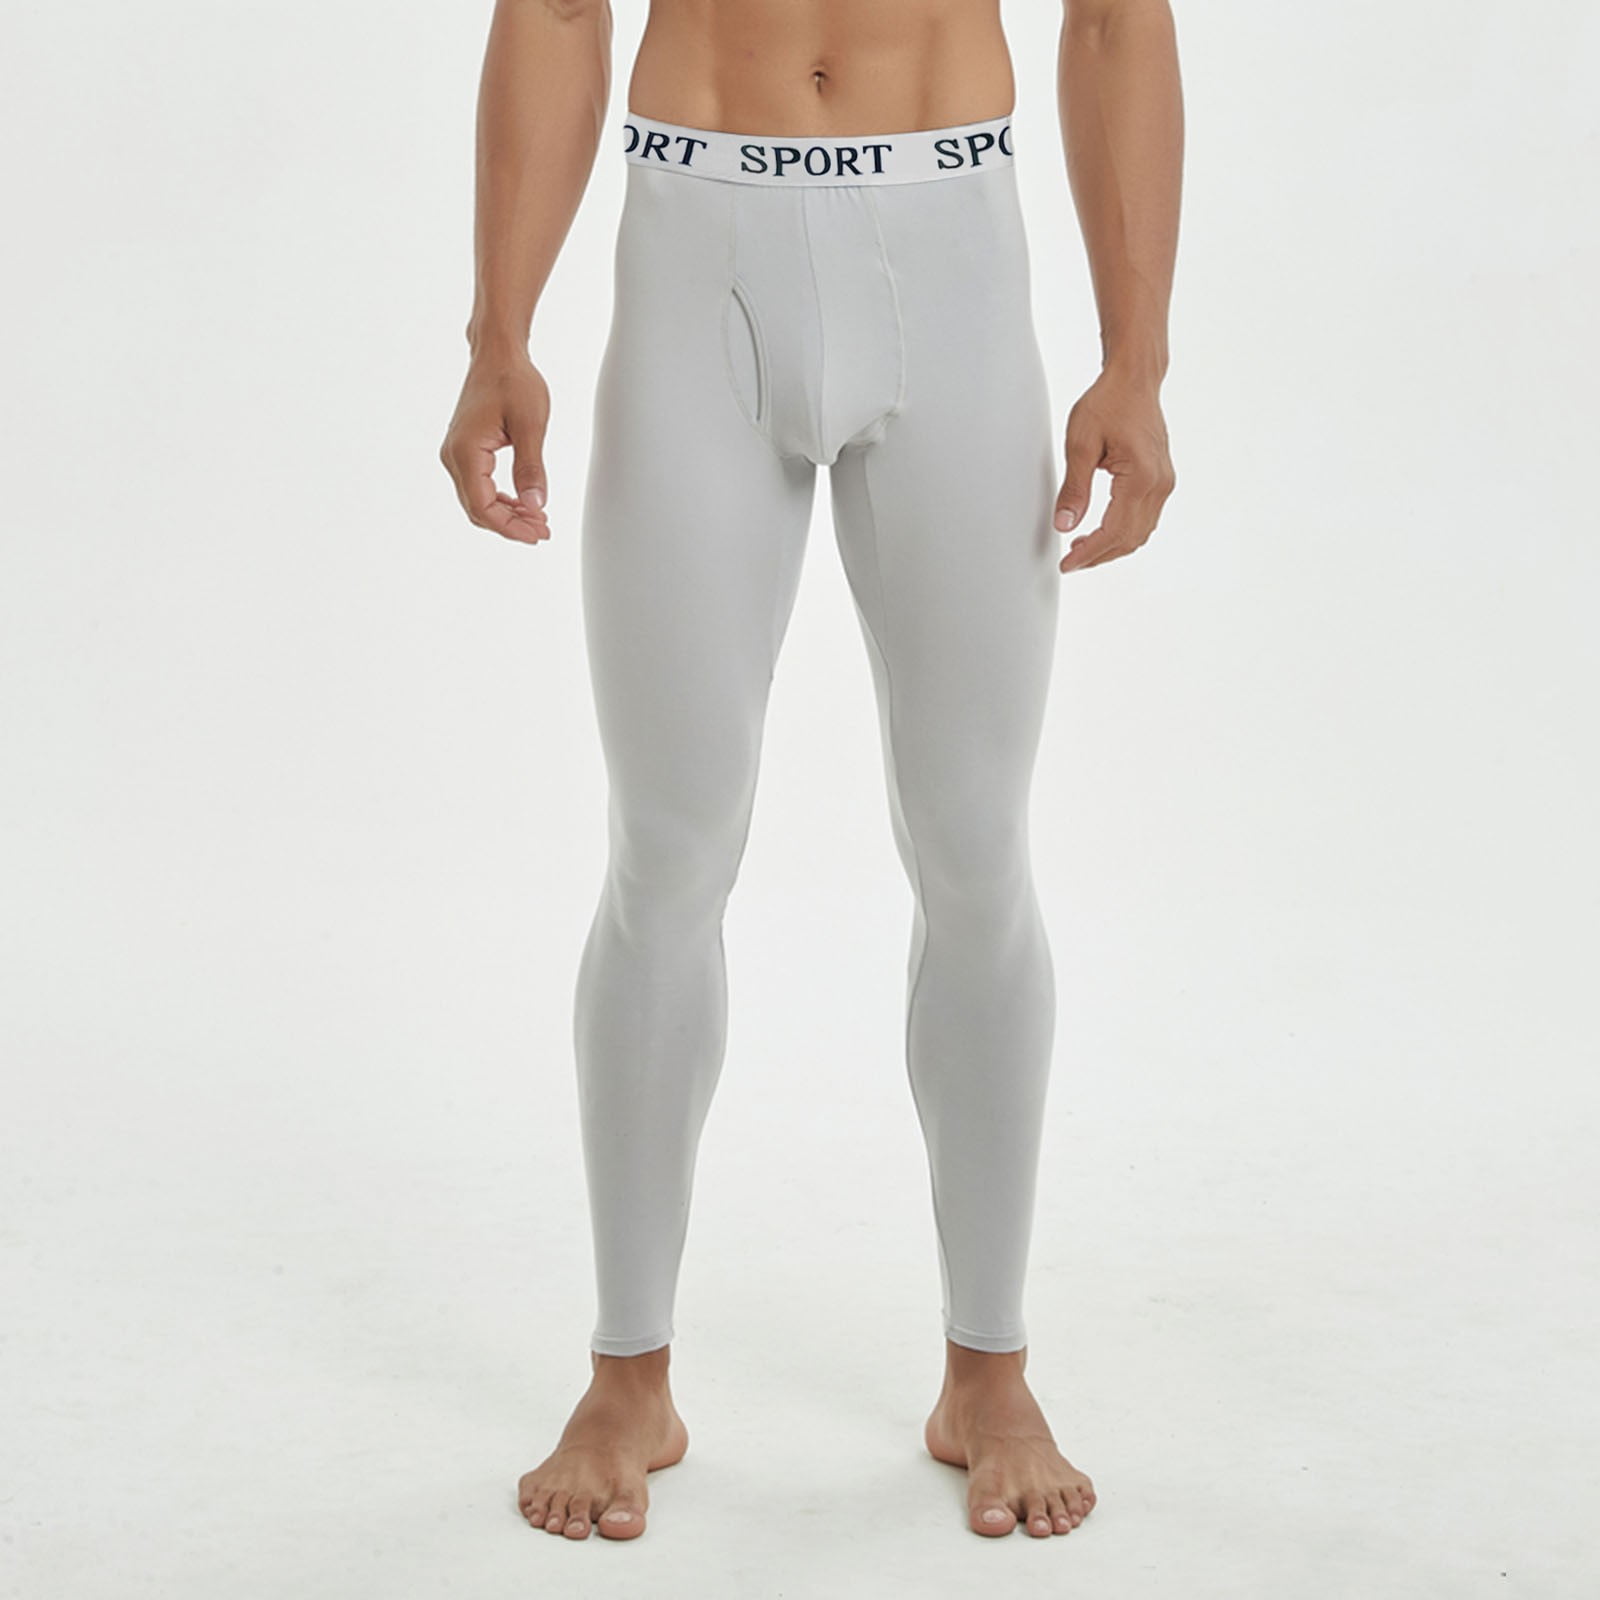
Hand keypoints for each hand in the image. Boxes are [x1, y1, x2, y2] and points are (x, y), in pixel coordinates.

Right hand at [439, 353, 552, 543]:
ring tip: (538, 520)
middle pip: (478, 509)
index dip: (510, 527)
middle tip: (543, 531)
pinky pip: (479, 487)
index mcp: (466, 451)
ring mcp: (456, 454)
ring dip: (507, 515)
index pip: (482, 507)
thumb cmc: (514, 380)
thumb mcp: (530, 425)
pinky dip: (501, 500)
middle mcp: (453, 456)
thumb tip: (535, 505)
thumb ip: (531, 468)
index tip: (537, 534)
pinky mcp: (464, 451)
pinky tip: (524, 503)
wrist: (497, 354)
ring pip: (478, 501)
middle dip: (510, 525)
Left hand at [1053, 368, 1175, 572]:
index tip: (1067, 565)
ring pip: (1140, 533)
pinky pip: (1145, 518)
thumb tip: (1064, 525)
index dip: (1089, 554)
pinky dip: (1123, 532)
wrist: (1134, 380)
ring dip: (1111, 546)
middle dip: (1099, 556)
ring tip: (1081, 547)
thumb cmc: (1108, 403)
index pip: (1114, 532)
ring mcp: (1164, 483)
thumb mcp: (1080, 444)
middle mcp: (1159, 484)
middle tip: (1070, 561)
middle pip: (1130, 539)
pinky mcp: (1162, 480)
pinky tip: (1100, 530)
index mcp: (1141, 477)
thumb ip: (1074, 489)